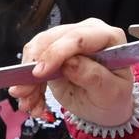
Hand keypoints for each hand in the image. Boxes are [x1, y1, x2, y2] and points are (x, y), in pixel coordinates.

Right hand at [10, 19, 132, 129]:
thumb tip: (69, 63)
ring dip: (26, 78)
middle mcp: (86, 31)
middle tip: (24, 94)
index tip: (39, 74)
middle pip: (51, 40)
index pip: (78, 37)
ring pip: (36, 49)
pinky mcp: (53, 51)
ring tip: (28, 103)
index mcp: (108, 37)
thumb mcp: (110, 93)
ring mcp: (67, 40)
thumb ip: (93, 76)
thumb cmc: (113, 98)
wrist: (106, 106)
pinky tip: (32, 101)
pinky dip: (27, 82)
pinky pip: (32, 61)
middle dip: (34, 67)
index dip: (56, 53)